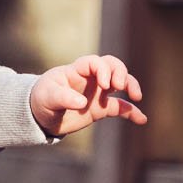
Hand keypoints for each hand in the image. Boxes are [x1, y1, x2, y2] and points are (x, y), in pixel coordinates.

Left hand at [29, 54, 146, 137]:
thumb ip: (63, 98)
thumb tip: (82, 103)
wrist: (41, 115)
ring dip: (130, 86)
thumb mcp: (48, 97)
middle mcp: (91, 79)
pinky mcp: (101, 108)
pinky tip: (142, 119)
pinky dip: (132, 112)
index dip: (104, 70)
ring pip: (121, 83)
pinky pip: (121, 108)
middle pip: (113, 66)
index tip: (106, 85)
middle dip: (120, 73)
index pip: (95, 62)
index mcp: (77, 71)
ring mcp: (98, 93)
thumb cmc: (42, 99)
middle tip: (119, 86)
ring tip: (135, 97)